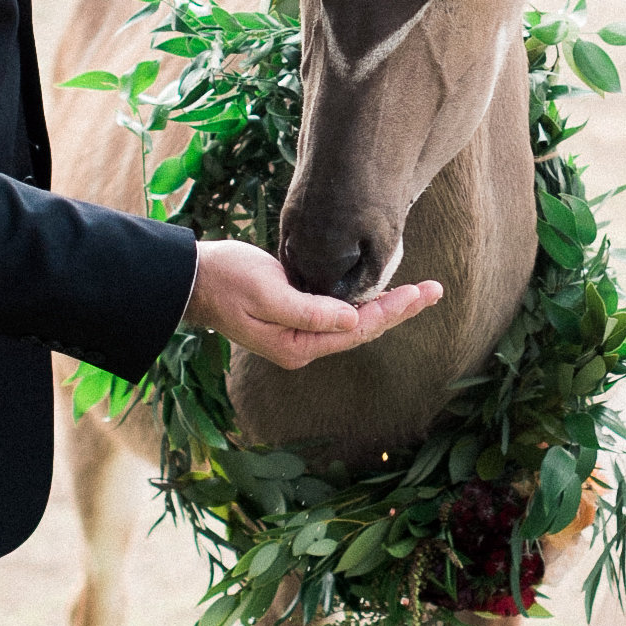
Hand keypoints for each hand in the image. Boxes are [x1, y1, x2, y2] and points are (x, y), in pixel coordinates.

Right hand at [184, 237, 440, 369]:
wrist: (191, 279)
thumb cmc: (225, 280)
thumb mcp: (268, 292)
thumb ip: (310, 310)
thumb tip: (353, 321)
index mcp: (297, 346)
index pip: (358, 330)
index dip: (392, 310)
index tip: (421, 293)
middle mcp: (302, 347)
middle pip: (361, 330)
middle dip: (399, 310)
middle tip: (434, 291)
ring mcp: (298, 334)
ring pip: (353, 324)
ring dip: (385, 307)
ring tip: (419, 293)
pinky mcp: (293, 318)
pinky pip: (338, 315)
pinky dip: (362, 302)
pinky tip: (379, 293)